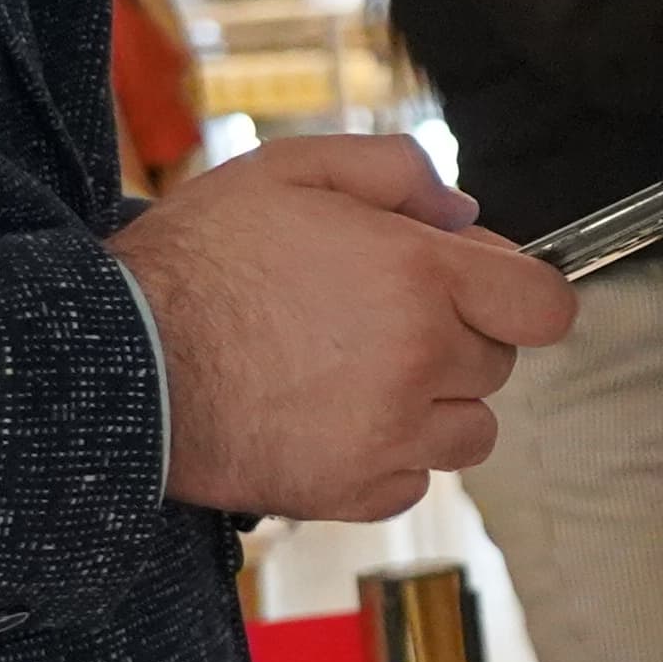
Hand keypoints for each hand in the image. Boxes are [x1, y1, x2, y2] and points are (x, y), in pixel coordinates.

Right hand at [112, 132, 572, 519]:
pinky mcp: (352, 491)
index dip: (523, 294)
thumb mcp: (289, 170)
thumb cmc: (195, 261)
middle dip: (458, 340)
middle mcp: (420, 360)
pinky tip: (327, 421)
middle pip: (499, 365)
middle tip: (379, 320)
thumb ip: (394, 172)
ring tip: (355, 376)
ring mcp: (390, 434)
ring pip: (469, 433)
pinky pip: (411, 482)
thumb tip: (464, 212)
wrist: (116, 360)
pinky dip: (384, 459)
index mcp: (421, 277)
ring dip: (433, 407)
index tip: (490, 293)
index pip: (546, 306)